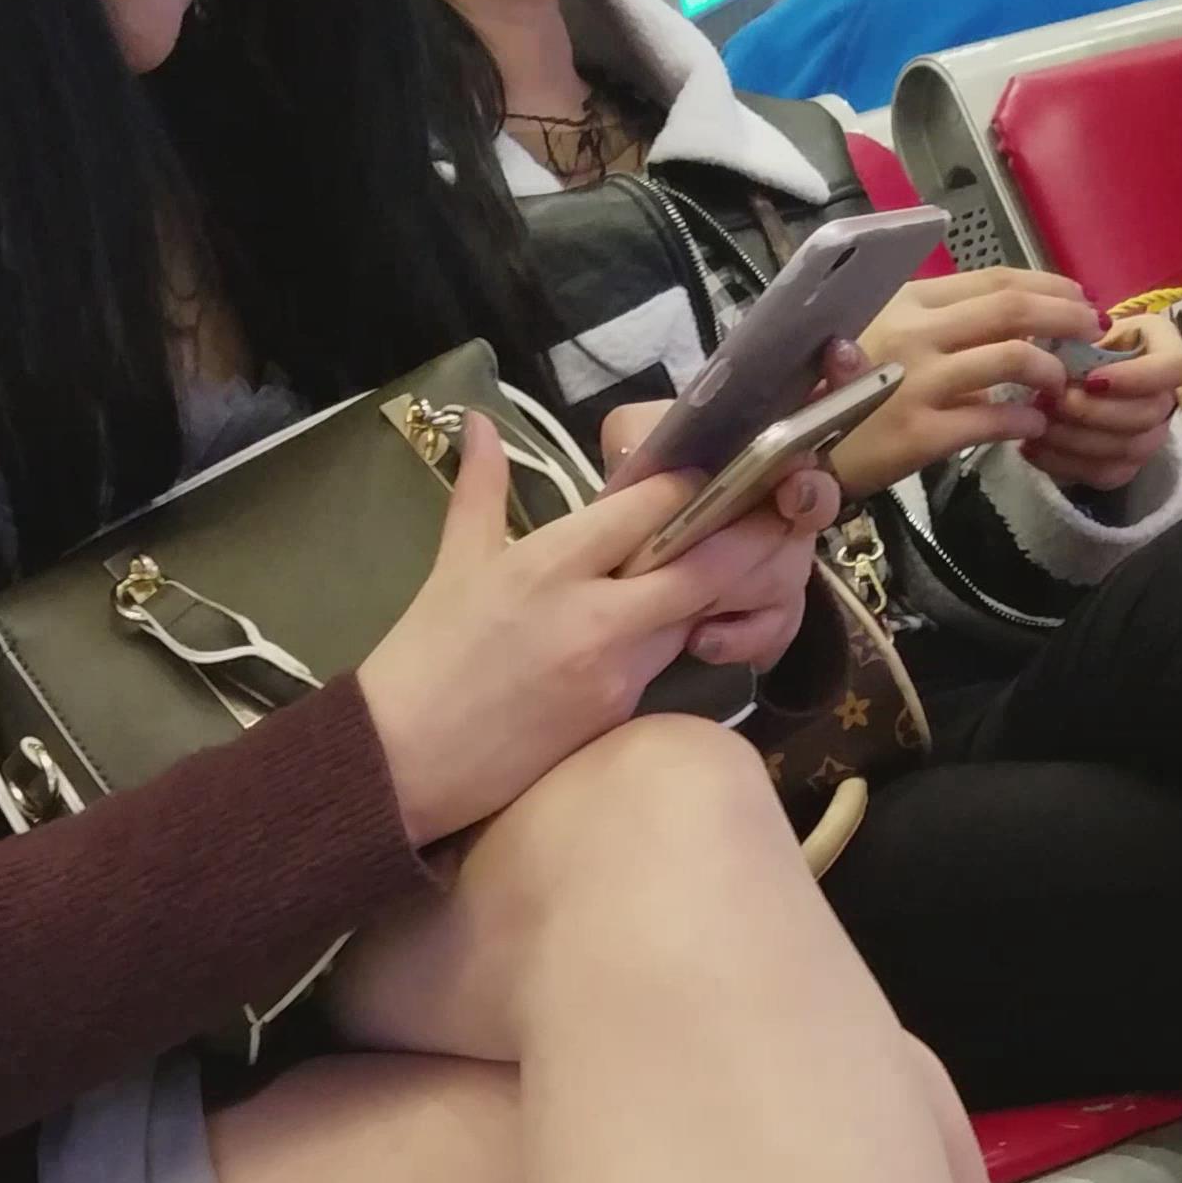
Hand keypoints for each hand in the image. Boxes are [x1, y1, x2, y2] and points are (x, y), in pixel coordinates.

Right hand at [359, 414, 828, 847]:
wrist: (404, 760)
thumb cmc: (426, 655)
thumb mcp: (454, 563)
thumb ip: (481, 488)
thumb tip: (482, 421)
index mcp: (549, 564)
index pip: (650, 510)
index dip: (694, 486)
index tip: (717, 469)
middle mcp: (594, 615)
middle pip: (702, 568)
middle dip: (747, 538)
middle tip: (777, 512)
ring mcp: (614, 673)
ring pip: (693, 619)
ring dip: (711, 593)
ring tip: (729, 562)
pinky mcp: (618, 719)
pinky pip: (666, 667)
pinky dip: (675, 642)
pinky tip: (680, 626)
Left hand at [599, 393, 839, 664]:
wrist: (619, 576)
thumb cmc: (643, 494)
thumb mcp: (634, 446)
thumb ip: (645, 430)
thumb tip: (658, 441)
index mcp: (765, 446)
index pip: (825, 400)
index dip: (844, 377)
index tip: (838, 357)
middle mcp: (787, 499)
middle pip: (822, 496)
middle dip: (809, 493)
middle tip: (791, 493)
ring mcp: (784, 557)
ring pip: (791, 568)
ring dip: (745, 580)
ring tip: (699, 592)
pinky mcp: (773, 614)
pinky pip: (777, 628)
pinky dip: (739, 636)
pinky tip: (701, 638)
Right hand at [829, 268, 1103, 496]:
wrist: (789, 450)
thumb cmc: (833, 393)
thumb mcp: (879, 336)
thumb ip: (932, 325)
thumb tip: (997, 319)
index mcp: (907, 301)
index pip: (993, 279)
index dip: (1046, 285)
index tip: (1075, 297)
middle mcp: (915, 332)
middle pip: (1012, 308)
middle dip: (1066, 317)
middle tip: (1092, 332)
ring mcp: (917, 382)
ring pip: (1012, 358)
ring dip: (1052, 370)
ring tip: (1063, 384)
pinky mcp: (918, 433)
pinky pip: (993, 421)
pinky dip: (1025, 421)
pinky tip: (1034, 426)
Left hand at [1017, 314, 1181, 495]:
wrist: (1058, 375)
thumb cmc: (1070, 343)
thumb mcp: (1076, 329)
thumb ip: (1080, 337)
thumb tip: (1068, 353)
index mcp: (1165, 350)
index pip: (1174, 367)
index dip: (1136, 378)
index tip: (1091, 379)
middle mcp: (1167, 396)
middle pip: (1148, 415)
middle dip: (1094, 412)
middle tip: (1052, 402)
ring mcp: (1151, 434)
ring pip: (1128, 449)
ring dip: (1077, 440)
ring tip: (1037, 425)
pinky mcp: (1127, 464)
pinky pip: (1106, 474)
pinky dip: (1066, 463)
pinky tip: (1033, 448)